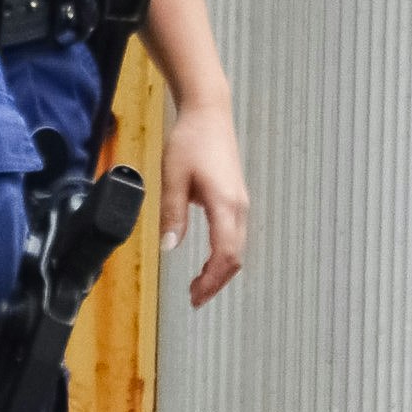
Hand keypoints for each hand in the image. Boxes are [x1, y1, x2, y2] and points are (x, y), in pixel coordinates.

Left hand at [158, 90, 251, 306]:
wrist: (208, 113)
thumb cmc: (189, 141)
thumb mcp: (172, 177)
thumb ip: (172, 213)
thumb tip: (170, 248)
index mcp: (225, 204)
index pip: (225, 254)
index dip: (211, 280)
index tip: (194, 296)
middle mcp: (239, 207)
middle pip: (236, 257)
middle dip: (216, 282)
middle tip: (194, 298)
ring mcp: (241, 202)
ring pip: (238, 247)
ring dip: (221, 270)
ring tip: (198, 284)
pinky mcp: (237, 198)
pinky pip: (235, 235)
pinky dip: (224, 254)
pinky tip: (208, 259)